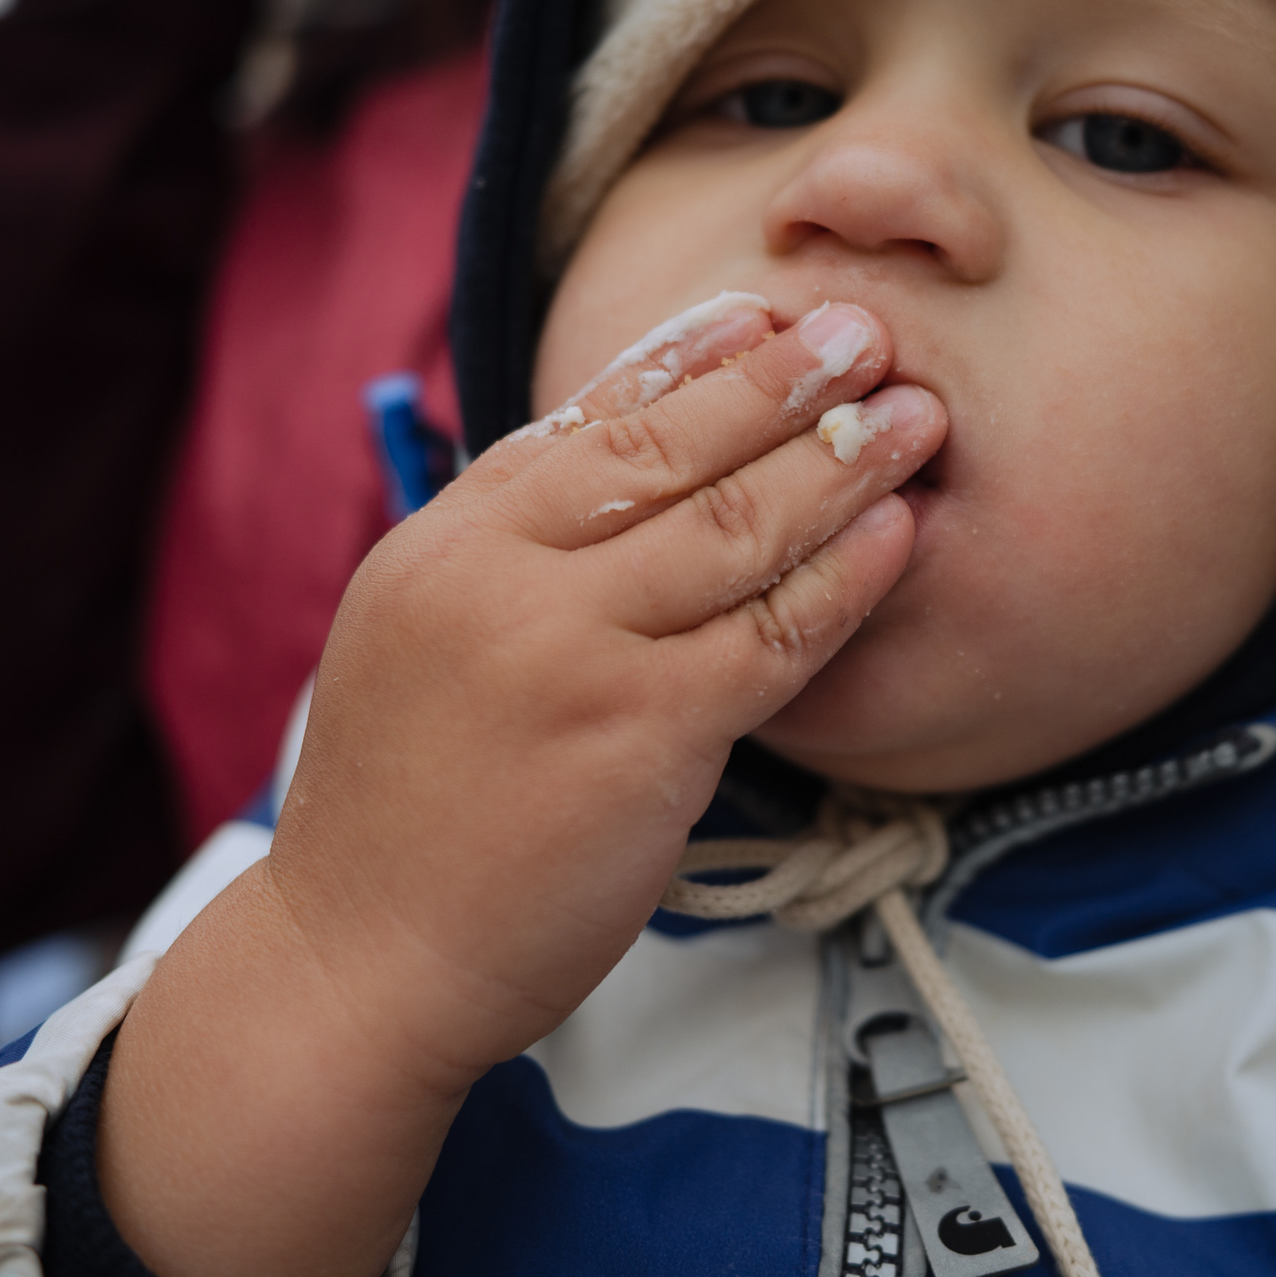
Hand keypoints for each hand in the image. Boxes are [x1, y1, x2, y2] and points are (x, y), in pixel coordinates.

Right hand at [98, 298, 945, 1276]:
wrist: (360, 962)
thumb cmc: (402, 812)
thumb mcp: (418, 634)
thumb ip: (506, 549)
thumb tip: (608, 460)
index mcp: (447, 543)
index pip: (583, 417)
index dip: (687, 357)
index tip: (763, 314)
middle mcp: (505, 579)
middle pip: (670, 451)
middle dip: (782, 382)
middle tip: (868, 330)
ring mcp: (575, 653)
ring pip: (736, 529)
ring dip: (840, 462)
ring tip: (915, 416)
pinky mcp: (644, 736)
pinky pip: (774, 637)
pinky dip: (845, 579)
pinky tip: (896, 534)